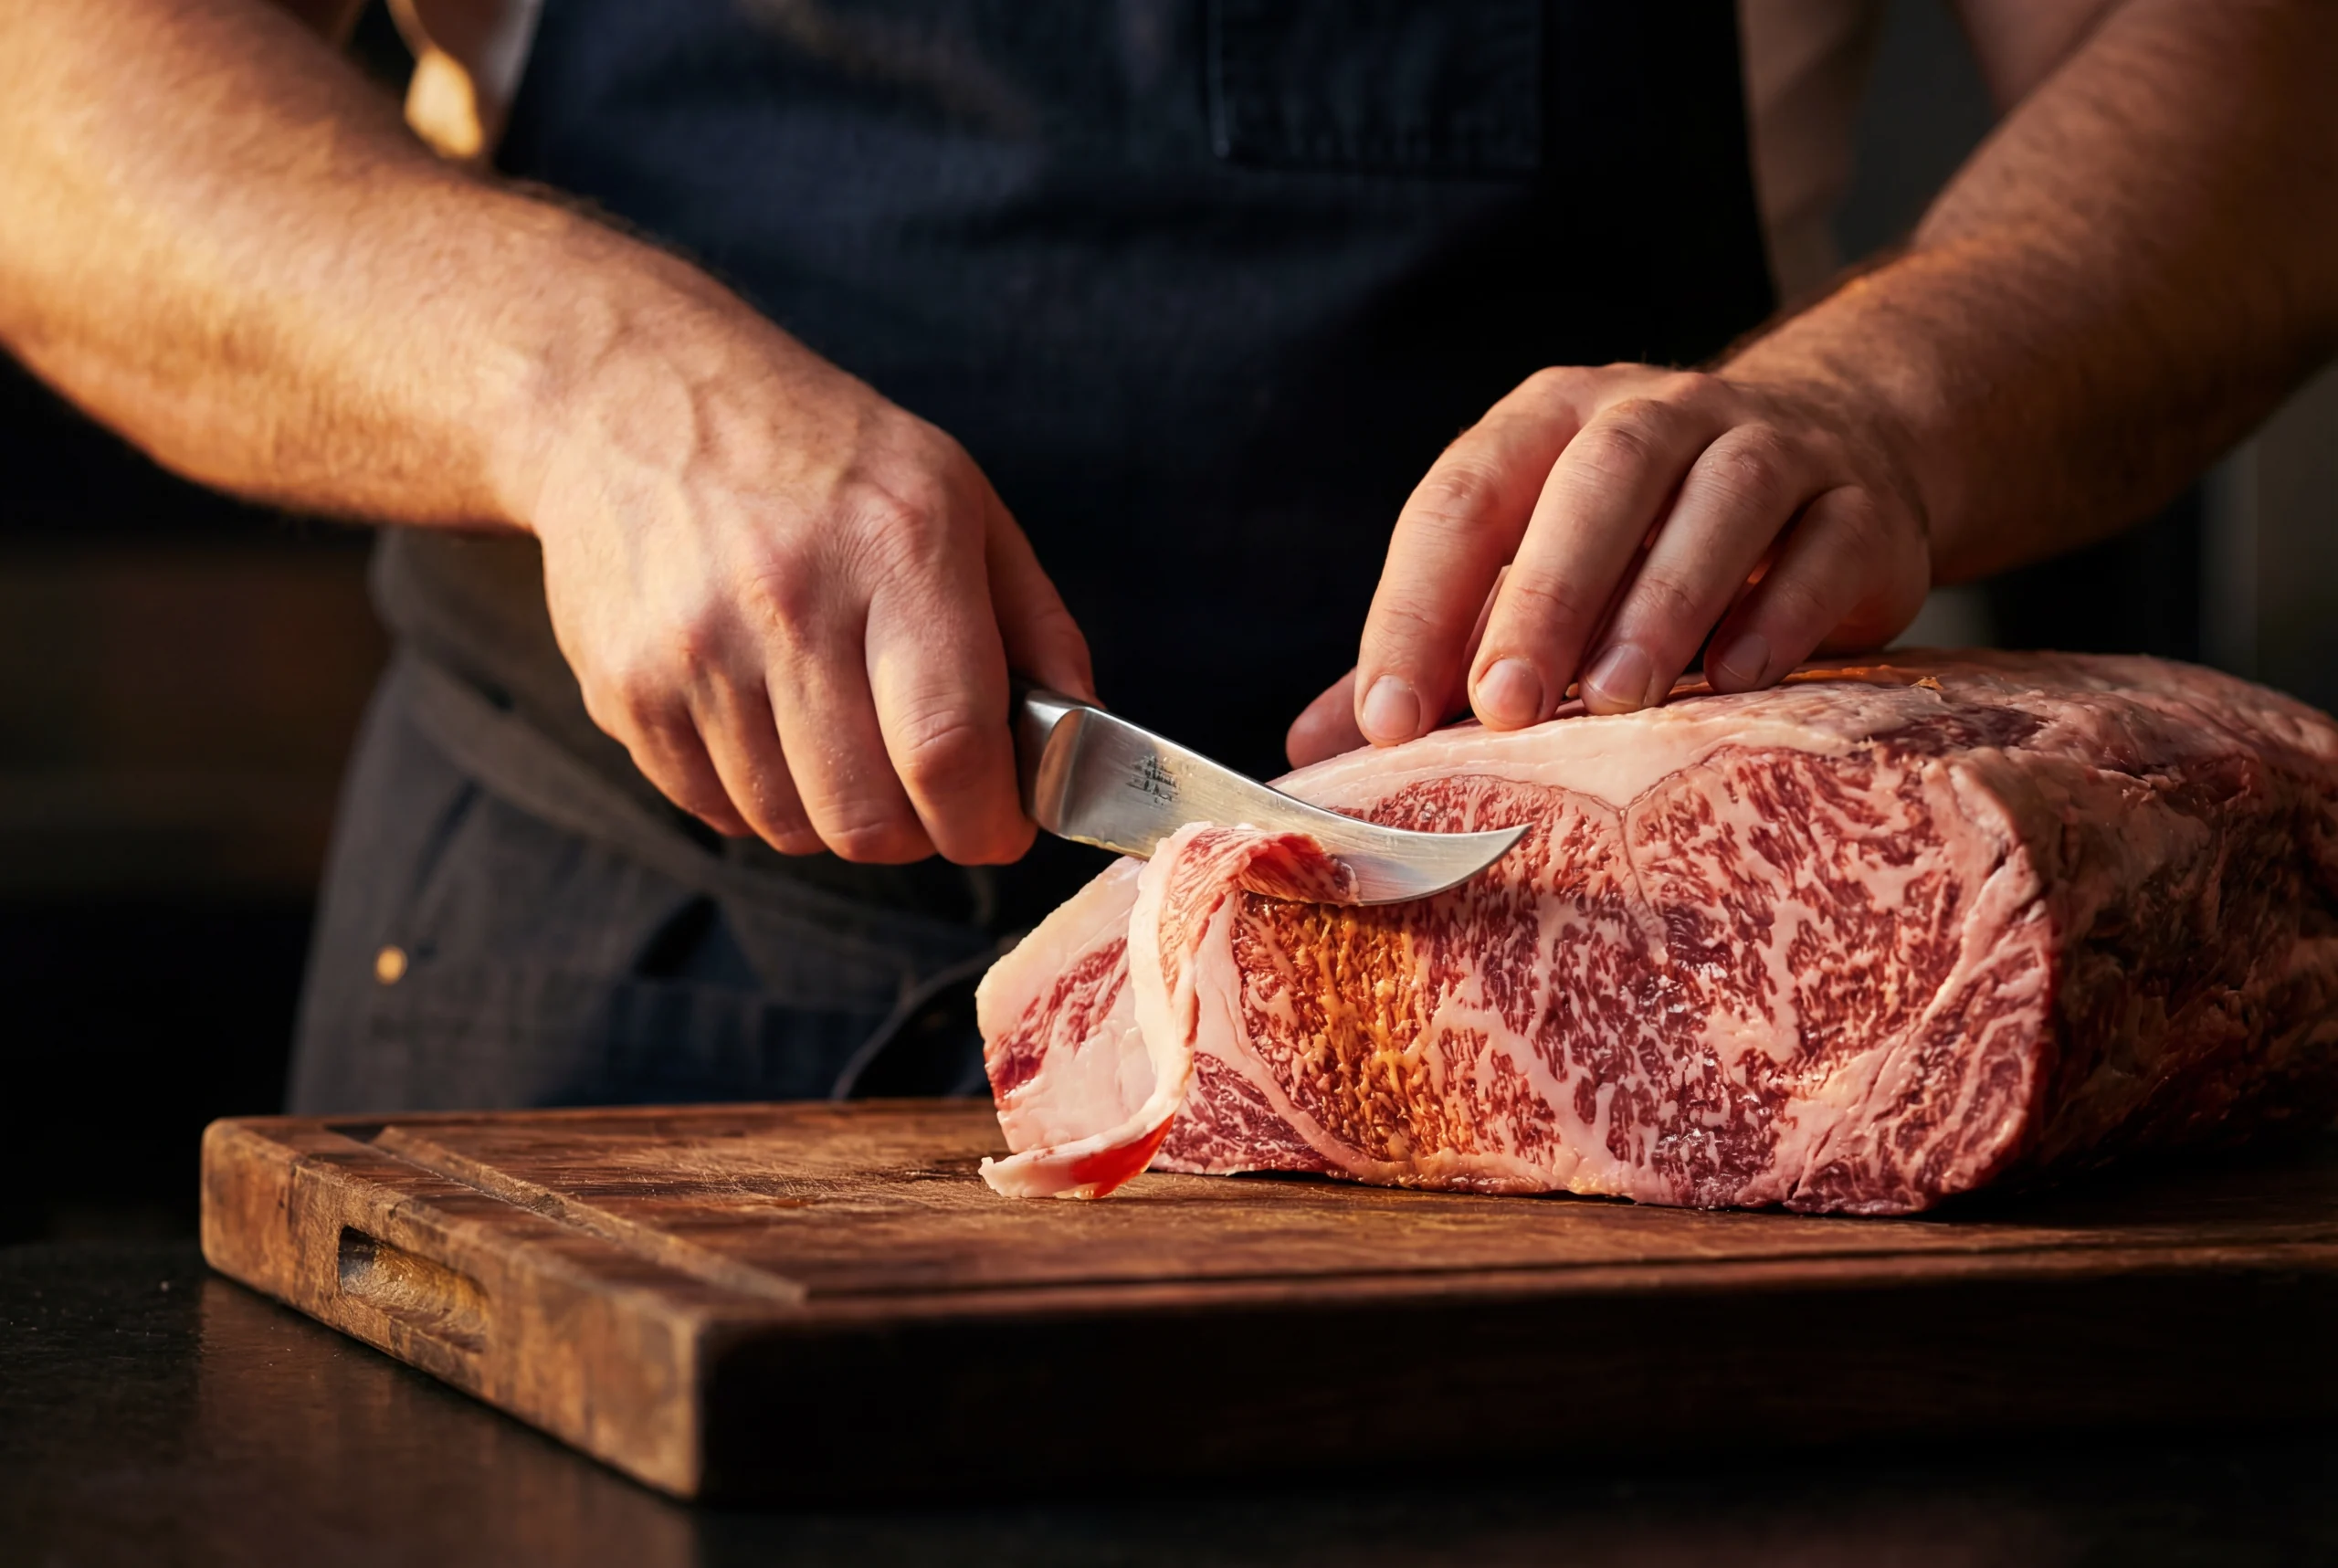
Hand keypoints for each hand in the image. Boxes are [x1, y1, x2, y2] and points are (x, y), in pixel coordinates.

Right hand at [524, 274, 1092, 863]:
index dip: (987, 821)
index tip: (1001, 826)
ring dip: (835, 813)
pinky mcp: (625, 689)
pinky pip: (717, 811)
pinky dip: (759, 796)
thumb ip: (1035, 622)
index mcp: (896, 547)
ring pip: (794, 829)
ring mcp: (693, 651)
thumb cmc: (816, 452)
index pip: (948, 748)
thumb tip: (1083, 735)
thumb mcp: (956, 496)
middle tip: (925, 788)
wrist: (625, 392)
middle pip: (869, 819)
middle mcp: (789, 601)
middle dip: (918, 831)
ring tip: (839, 733)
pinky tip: (766, 718)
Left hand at [1291, 365, 1929, 765]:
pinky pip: (1826, 545)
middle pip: (1596, 482)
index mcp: (1547, 424)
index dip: (1418, 606)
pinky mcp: (1861, 506)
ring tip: (1614, 703)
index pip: (1464, 501)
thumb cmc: (1639, 538)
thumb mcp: (1526, 574)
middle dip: (1544, 595)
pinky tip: (1739, 678)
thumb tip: (1312, 748)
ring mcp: (1771, 448)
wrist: (1834, 455)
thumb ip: (1434, 650)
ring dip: (1663, 600)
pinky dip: (1783, 609)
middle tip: (1502, 707)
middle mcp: (1656, 414)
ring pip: (1719, 499)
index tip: (1385, 719)